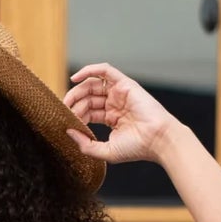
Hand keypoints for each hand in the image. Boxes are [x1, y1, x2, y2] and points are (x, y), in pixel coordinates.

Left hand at [63, 63, 178, 164]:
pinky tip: (75, 78)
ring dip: (77, 90)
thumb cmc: (137, 148)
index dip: (75, 115)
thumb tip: (68, 132)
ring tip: (66, 100)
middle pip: (88, 98)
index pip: (88, 112)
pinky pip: (104, 71)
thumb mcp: (106, 151)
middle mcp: (114, 104)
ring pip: (92, 85)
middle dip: (74, 103)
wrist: (157, 139)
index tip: (65, 122)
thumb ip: (86, 145)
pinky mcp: (124, 84)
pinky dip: (89, 70)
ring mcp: (119, 93)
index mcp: (111, 118)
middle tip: (63, 111)